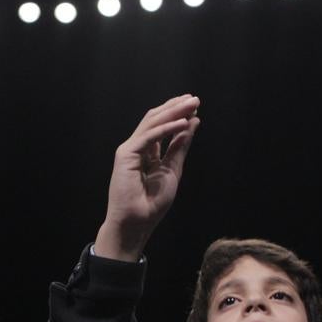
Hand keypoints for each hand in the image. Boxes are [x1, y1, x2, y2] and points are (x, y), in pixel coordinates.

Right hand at [94, 95, 199, 260]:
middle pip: (156, 120)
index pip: (161, 126)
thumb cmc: (152, 203)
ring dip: (173, 112)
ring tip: (191, 105)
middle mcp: (136, 147)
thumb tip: (192, 123)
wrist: (137, 222)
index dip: (177, 114)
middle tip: (195, 99)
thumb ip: (180, 146)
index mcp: (146, 152)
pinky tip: (183, 123)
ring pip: (152, 123)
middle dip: (176, 108)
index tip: (194, 106)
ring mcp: (129, 150)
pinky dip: (167, 129)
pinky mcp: (126, 155)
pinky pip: (149, 137)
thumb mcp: (172, 169)